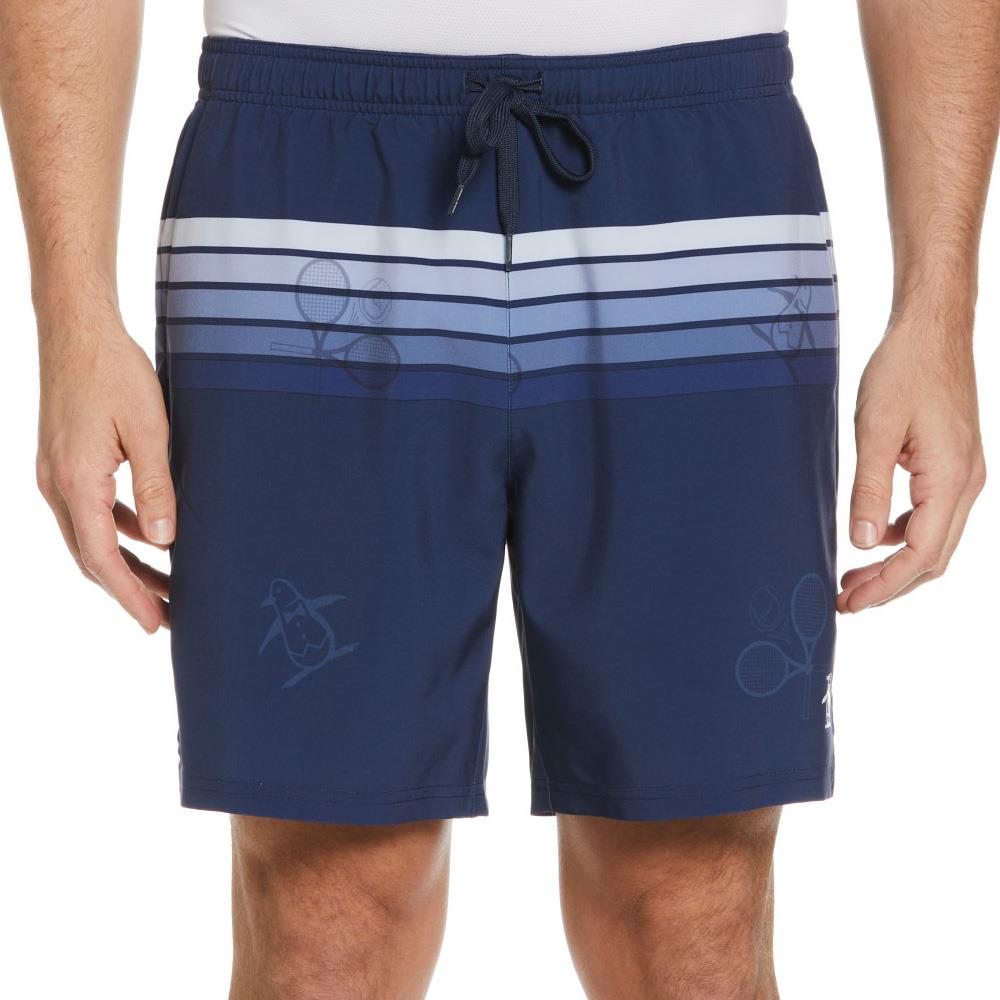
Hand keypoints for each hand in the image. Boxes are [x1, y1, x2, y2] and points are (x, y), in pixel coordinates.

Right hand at [35, 307, 172, 632]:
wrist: (77, 329)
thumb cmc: (114, 372)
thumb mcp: (148, 430)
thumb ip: (156, 487)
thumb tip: (164, 539)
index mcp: (76, 481)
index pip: (103, 557)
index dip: (130, 595)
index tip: (154, 622)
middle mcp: (58, 484)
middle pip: (93, 556)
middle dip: (129, 589)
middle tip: (166, 615)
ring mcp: (56, 473)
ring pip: (90, 536)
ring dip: (125, 562)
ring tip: (164, 584)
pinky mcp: (64, 462)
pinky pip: (90, 511)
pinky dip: (117, 531)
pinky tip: (147, 536)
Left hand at [838, 306, 985, 612]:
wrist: (931, 330)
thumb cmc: (903, 371)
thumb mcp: (876, 432)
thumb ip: (869, 490)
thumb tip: (861, 543)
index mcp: (951, 480)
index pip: (920, 555)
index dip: (885, 586)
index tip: (850, 603)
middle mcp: (967, 483)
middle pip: (933, 557)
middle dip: (890, 585)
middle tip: (846, 601)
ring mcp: (964, 475)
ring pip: (934, 539)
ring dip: (896, 564)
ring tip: (853, 578)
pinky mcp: (953, 465)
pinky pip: (932, 516)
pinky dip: (904, 536)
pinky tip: (874, 538)